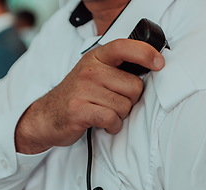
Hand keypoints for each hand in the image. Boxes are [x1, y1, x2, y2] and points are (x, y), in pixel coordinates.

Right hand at [15, 39, 164, 153]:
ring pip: (125, 106)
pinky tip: (104, 124)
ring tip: (105, 113)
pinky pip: (112, 119)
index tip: (159, 64)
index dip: (146, 54)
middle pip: (134, 86)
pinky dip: (113, 126)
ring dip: (120, 115)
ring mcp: (83, 89)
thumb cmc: (76, 96)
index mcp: (96, 58)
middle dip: (130, 100)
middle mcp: (89, 71)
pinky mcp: (79, 110)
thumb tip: (151, 69)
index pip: (124, 47)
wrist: (46, 116)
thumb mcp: (94, 74)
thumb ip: (116, 69)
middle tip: (114, 103)